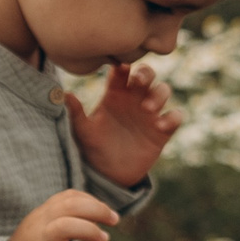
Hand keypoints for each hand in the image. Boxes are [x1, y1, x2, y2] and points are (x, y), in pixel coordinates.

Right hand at [0, 190, 118, 240]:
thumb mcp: (40, 232)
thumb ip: (60, 220)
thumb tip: (93, 213)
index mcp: (39, 217)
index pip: (67, 197)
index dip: (92, 201)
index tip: (108, 213)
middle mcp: (37, 228)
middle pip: (68, 206)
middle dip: (97, 210)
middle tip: (114, 220)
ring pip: (63, 227)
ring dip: (89, 230)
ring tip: (104, 239)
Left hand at [64, 63, 180, 187]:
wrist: (108, 173)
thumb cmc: (93, 146)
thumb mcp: (83, 131)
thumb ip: (76, 113)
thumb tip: (64, 95)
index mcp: (114, 94)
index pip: (121, 73)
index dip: (122, 67)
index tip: (120, 68)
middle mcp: (134, 99)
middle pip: (146, 75)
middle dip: (146, 73)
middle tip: (139, 81)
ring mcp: (150, 114)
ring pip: (163, 91)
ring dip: (158, 94)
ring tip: (146, 108)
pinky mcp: (162, 131)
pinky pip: (175, 117)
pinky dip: (172, 117)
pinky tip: (161, 125)